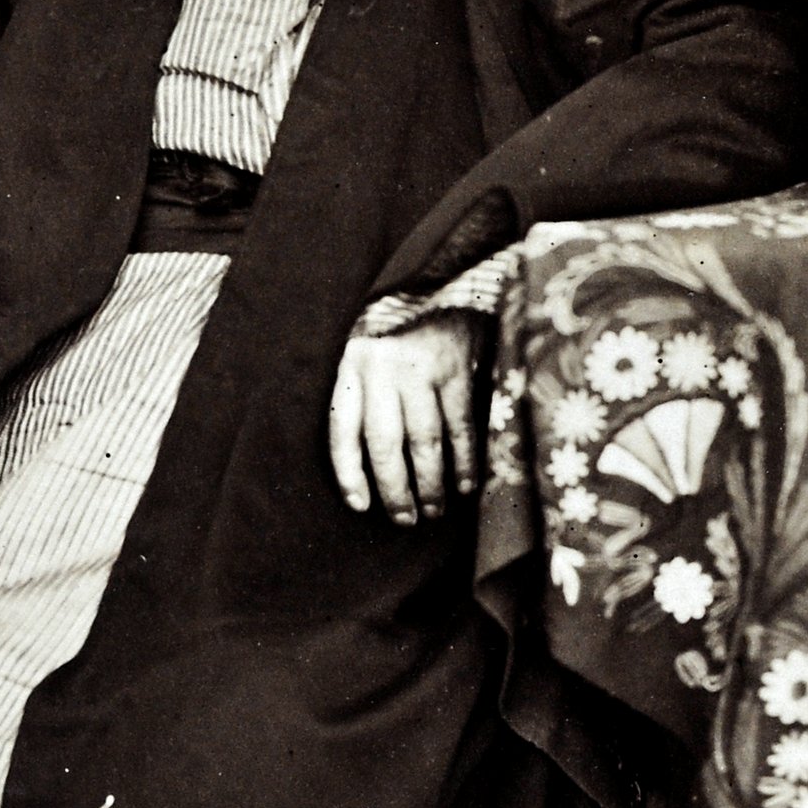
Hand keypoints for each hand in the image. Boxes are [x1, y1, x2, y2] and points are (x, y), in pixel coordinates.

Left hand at [328, 315, 486, 527]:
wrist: (443, 287)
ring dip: (430, 482)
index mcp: (351, 366)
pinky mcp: (455, 367)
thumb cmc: (398, 335)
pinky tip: (465, 486)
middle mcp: (381, 368)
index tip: (360, 505)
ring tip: (434, 510)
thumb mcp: (366, 357)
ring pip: (423, 439)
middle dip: (395, 488)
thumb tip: (365, 472)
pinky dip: (464, 461)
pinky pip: (459, 425)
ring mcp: (419, 367)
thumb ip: (363, 400)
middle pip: (384, 442)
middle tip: (405, 520)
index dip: (349, 472)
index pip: (343, 428)